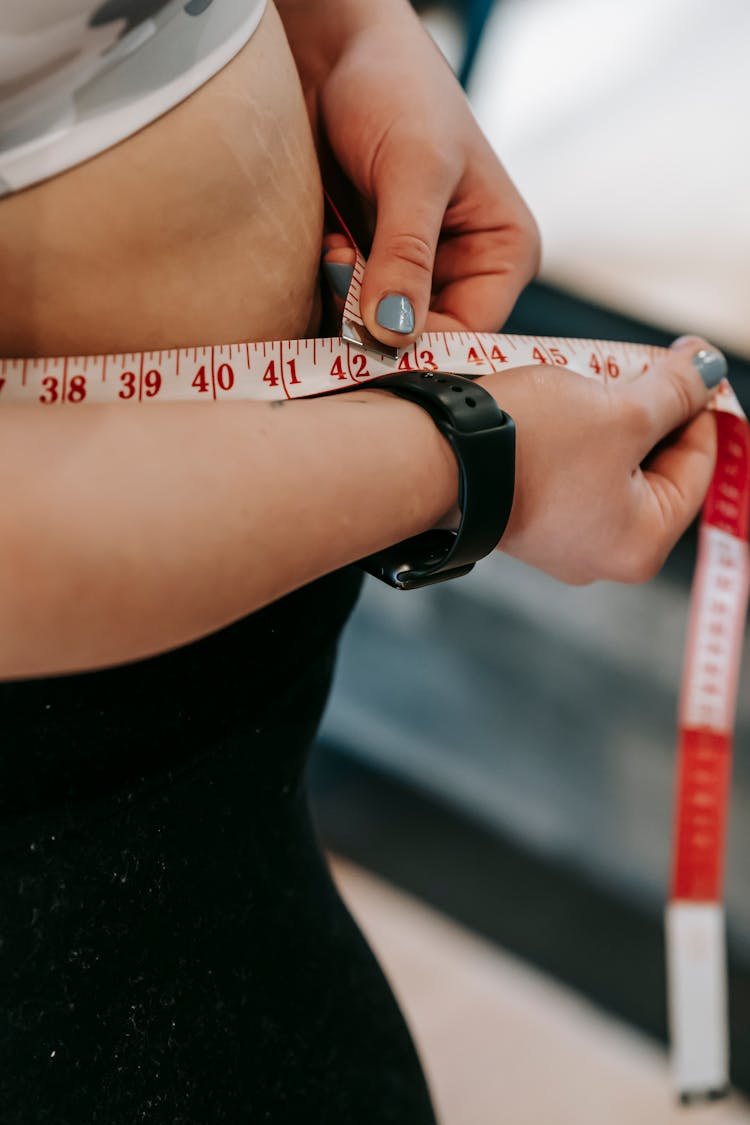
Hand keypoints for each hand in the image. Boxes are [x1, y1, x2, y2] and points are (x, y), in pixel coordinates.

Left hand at [277, 0, 539, 346]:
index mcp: (502, 253)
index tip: (370, 337)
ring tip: (336, 247)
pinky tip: (326, 246)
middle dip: (377, 322)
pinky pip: (347, 309)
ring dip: (348, 305)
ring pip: (379, 331)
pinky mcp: (367, 265)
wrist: (334, 48)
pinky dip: (330, 292)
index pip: (470, 334)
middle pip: (422, 340)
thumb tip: (395, 332)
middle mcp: (462, 271)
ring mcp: (412, 272)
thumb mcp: (413, 170)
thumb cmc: (396, 87)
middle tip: (343, 273)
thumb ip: (406, 254)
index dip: (422, 347)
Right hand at [477, 336, 722, 583]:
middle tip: (641, 366)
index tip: (692, 366)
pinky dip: (573, 435)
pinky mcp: (524, 516)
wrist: (433, 455)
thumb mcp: (621, 410)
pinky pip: (568, 471)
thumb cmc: (526, 447)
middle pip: (652, 468)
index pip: (697, 466)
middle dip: (650, 412)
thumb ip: (675, 390)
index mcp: (641, 544)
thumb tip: (707, 371)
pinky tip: (561, 403)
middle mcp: (602, 554)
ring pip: (608, 465)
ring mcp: (560, 539)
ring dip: (610, 418)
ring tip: (595, 380)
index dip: (698, 407)